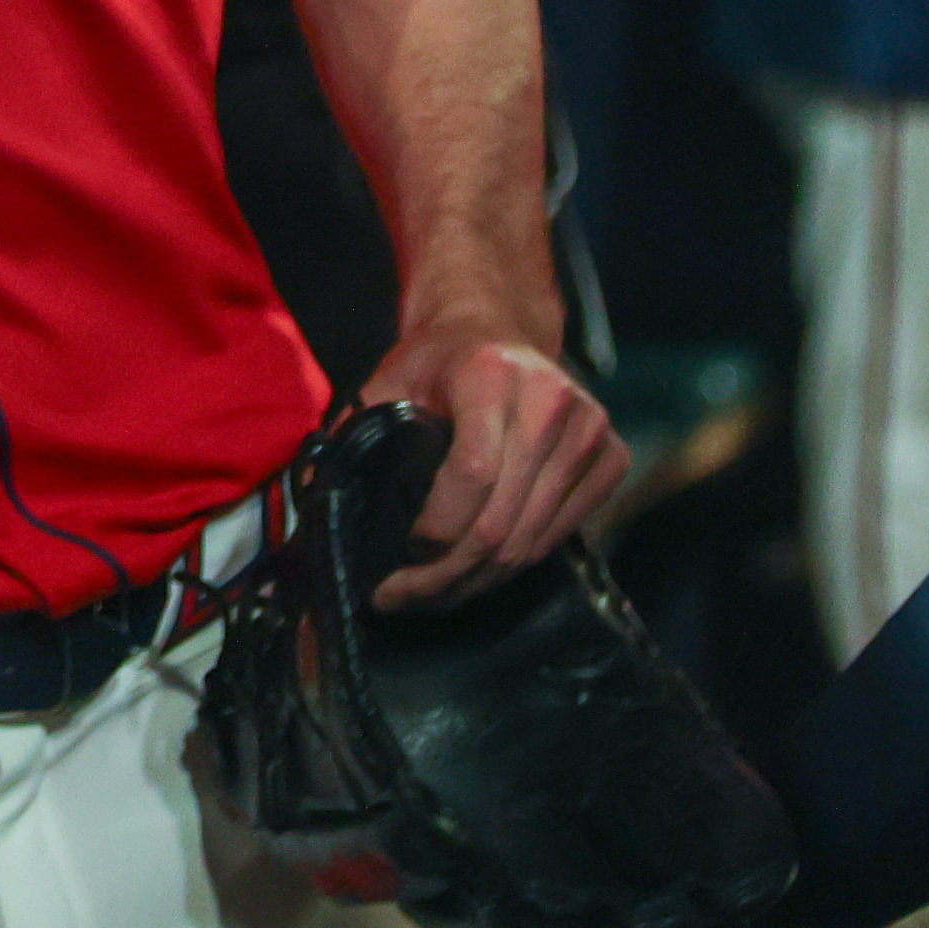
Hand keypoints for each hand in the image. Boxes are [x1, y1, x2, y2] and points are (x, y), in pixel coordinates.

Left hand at [357, 324, 622, 607]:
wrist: (500, 328)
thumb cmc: (438, 362)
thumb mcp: (390, 379)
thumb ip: (356, 428)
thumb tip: (316, 487)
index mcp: (491, 376)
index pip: (471, 476)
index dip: (435, 532)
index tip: (398, 561)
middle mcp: (550, 402)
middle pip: (500, 520)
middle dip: (446, 574)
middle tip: (404, 599)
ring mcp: (590, 431)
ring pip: (531, 538)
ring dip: (479, 581)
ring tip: (434, 596)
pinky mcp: (612, 456)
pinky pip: (562, 534)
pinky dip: (518, 564)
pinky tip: (479, 574)